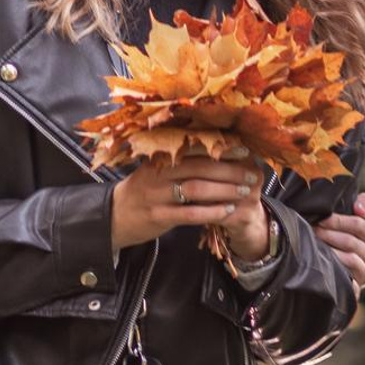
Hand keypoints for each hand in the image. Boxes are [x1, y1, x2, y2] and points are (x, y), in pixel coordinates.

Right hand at [109, 150, 269, 259]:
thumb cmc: (142, 192)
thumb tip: (215, 150)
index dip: (221, 147)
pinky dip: (211, 212)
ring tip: (245, 193)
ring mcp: (156, 195)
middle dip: (230, 171)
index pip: (195, 147)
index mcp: (159, 157)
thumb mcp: (156, 170)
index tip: (244, 149)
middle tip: (251, 175)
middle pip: (200, 167)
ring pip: (197, 189)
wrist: (112, 216)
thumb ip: (179, 161)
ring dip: (225, 190)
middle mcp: (158, 173)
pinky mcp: (158, 216)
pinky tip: (227, 211)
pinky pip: (189, 214)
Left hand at [314, 191, 364, 293]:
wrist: (318, 271)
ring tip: (316, 246)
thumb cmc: (333, 238)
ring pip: (353, 262)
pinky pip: (350, 285)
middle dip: (333, 235)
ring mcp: (364, 277)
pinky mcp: (353, 293)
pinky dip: (338, 275)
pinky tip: (324, 268)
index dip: (344, 222)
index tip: (323, 219)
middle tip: (313, 231)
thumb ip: (361, 204)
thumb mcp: (345, 219)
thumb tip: (361, 209)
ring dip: (333, 252)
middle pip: (356, 244)